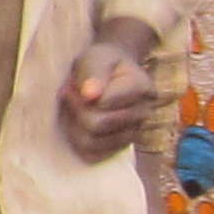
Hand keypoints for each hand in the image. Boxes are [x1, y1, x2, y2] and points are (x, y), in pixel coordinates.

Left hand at [59, 40, 152, 162]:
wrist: (112, 73)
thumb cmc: (102, 63)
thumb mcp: (94, 58)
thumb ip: (93, 73)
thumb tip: (90, 95)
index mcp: (141, 87)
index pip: (103, 104)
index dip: (79, 97)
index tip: (72, 85)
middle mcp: (143, 113)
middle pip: (96, 124)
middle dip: (75, 110)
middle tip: (70, 95)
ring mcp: (134, 132)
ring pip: (91, 142)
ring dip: (74, 126)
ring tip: (75, 109)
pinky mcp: (121, 146)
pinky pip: (93, 155)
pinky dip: (79, 141)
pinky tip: (79, 125)